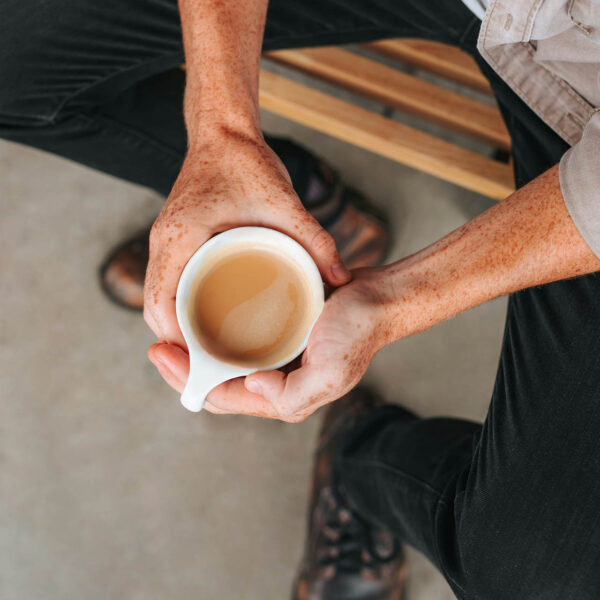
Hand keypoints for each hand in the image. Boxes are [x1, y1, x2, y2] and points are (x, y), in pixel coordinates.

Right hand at [144, 127, 350, 352]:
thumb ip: (315, 240)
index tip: (206, 364)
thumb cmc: (245, 161)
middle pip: (156, 309)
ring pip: (159, 298)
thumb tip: (341, 279)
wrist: (223, 131)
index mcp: (179, 239)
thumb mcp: (284, 202)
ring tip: (213, 349)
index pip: (162, 306)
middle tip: (214, 364)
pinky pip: (168, 283)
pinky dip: (180, 306)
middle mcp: (163, 243)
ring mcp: (163, 241)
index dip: (179, 343)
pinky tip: (207, 318)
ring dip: (179, 326)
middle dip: (179, 342)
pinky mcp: (173, 239)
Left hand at [148, 267, 389, 420]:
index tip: (162, 354)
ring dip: (197, 353)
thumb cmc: (358, 331)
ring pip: (225, 364)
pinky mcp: (280, 336)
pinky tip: (201, 318)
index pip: (224, 399)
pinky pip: (240, 342)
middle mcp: (276, 382)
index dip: (189, 382)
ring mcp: (277, 360)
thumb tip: (252, 385)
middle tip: (156, 345)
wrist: (379, 300)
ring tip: (170, 333)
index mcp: (283, 398)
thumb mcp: (331, 371)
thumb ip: (291, 395)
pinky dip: (217, 335)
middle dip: (184, 370)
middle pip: (218, 384)